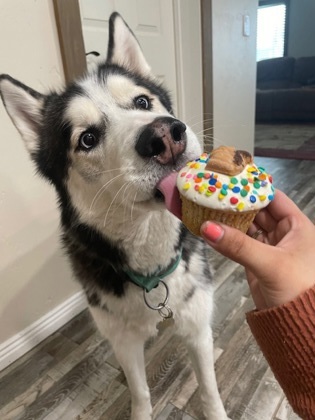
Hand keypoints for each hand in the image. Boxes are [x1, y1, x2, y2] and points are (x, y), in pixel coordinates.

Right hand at [201, 190, 314, 309]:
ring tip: (205, 206)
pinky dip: (225, 237)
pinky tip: (210, 228)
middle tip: (211, 191)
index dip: (253, 187)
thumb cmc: (297, 289)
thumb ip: (238, 245)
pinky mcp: (256, 261)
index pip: (273, 198)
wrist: (296, 326)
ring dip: (228, 219)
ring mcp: (269, 247)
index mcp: (296, 226)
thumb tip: (206, 227)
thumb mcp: (270, 263)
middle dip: (236, 202)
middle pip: (256, 210)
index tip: (229, 178)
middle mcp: (283, 232)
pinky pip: (239, 244)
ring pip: (246, 227)